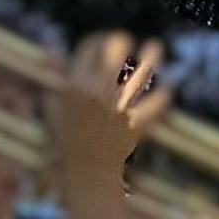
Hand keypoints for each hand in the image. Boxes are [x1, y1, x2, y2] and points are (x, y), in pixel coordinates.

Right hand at [49, 32, 166, 180]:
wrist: (88, 178)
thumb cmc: (68, 144)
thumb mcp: (53, 109)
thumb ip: (54, 76)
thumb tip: (51, 46)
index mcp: (75, 85)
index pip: (90, 44)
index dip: (99, 40)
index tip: (105, 44)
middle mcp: (98, 91)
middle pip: (117, 44)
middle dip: (124, 43)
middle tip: (128, 49)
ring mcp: (120, 106)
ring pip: (144, 65)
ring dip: (153, 54)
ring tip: (155, 49)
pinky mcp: (138, 123)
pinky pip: (160, 101)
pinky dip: (164, 95)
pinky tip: (167, 88)